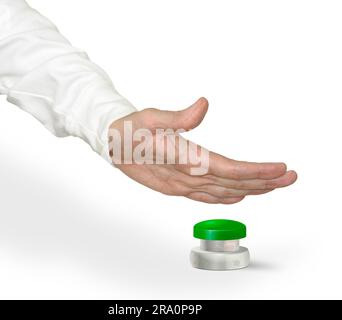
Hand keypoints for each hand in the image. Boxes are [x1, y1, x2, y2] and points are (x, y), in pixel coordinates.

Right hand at [109, 97, 296, 203]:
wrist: (111, 145)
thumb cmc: (129, 130)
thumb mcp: (148, 116)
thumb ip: (178, 116)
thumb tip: (204, 105)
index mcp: (180, 158)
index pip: (225, 168)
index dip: (254, 171)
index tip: (279, 169)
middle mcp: (183, 178)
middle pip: (231, 183)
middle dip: (263, 181)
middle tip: (290, 177)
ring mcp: (180, 186)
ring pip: (222, 192)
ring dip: (251, 189)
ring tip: (274, 185)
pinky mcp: (176, 188)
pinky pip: (207, 197)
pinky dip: (228, 197)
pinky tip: (241, 195)